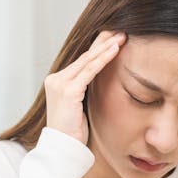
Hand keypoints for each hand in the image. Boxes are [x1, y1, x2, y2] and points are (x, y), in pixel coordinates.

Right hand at [44, 30, 126, 144]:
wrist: (62, 148)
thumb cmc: (74, 131)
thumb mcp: (81, 105)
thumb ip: (86, 90)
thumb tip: (102, 79)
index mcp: (58, 81)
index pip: (82, 60)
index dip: (98, 47)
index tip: (113, 37)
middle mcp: (56, 79)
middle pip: (85, 56)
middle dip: (103, 41)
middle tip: (120, 30)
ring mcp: (60, 84)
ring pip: (88, 60)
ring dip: (106, 47)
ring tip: (122, 36)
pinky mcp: (68, 91)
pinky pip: (90, 71)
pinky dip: (103, 59)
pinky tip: (115, 50)